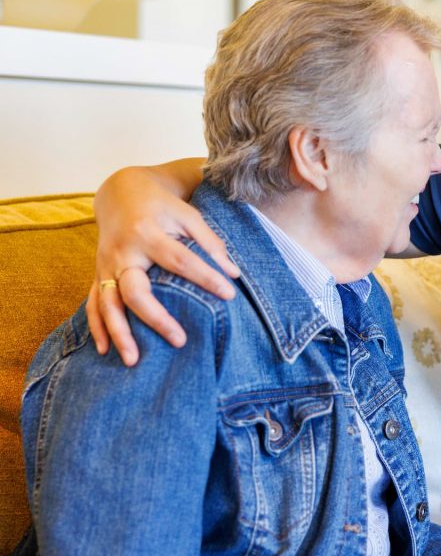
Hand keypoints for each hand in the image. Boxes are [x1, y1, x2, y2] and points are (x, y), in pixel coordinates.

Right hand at [86, 164, 239, 365]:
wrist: (121, 194)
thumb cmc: (162, 207)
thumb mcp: (188, 215)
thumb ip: (209, 242)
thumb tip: (233, 273)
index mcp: (148, 233)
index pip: (180, 261)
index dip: (206, 277)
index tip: (229, 294)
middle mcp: (123, 252)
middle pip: (135, 290)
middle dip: (155, 318)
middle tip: (180, 340)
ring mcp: (106, 266)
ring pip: (108, 304)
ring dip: (119, 333)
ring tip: (134, 361)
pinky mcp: (97, 275)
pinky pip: (93, 304)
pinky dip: (96, 328)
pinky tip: (104, 351)